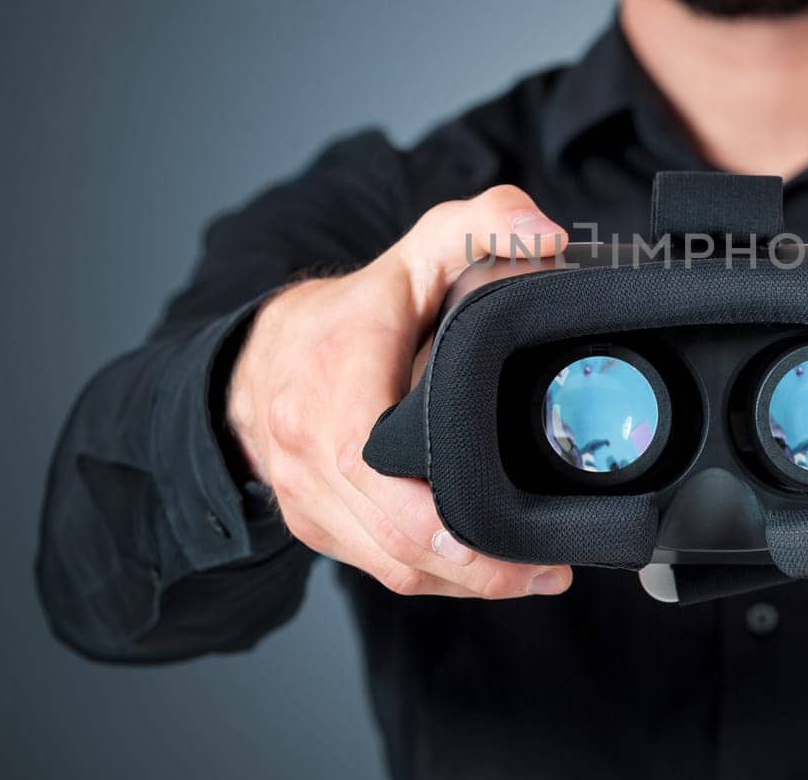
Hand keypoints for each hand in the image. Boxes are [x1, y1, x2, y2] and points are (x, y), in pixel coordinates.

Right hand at [227, 185, 573, 599]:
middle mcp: (309, 453)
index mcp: (333, 387)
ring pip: (388, 565)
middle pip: (393, 539)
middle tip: (547, 569)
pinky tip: (486, 573)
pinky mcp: (318, 525)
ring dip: (462, 581)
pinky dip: (434, 577)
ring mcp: (310, 497)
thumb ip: (483, 225)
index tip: (501, 534)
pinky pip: (378, 567)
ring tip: (534, 575)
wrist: (259, 357)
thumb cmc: (352, 310)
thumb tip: (547, 236)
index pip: (374, 471)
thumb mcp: (416, 250)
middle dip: (472, 566)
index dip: (436, 518)